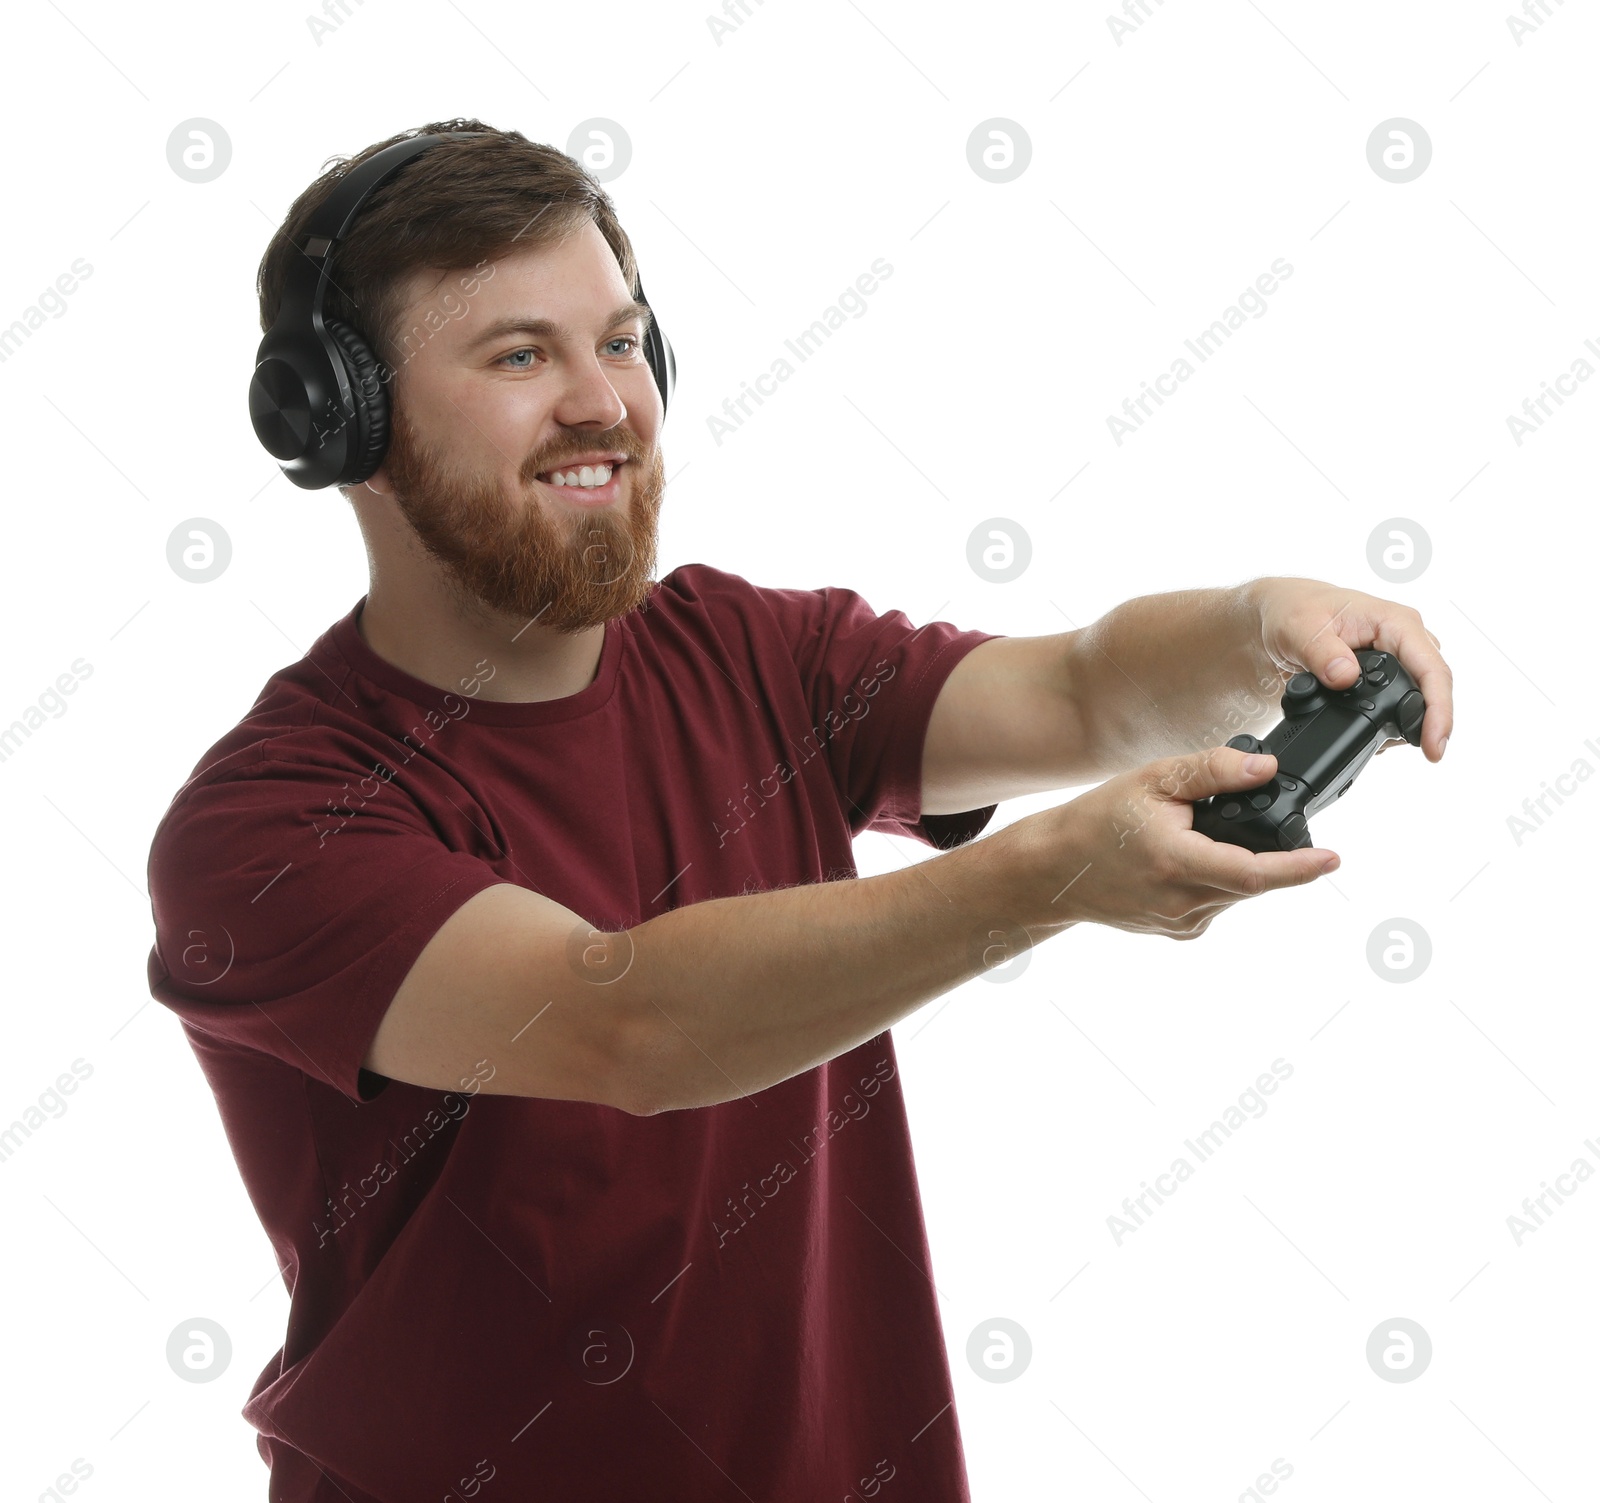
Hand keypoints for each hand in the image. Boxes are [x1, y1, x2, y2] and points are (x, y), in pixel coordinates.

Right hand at [1014, 745, 1336, 940]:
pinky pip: (1219, 902)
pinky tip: (1181, 861)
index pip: (1253, 873)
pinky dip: (1216, 878)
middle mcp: (1182, 902)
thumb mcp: (1152, 780)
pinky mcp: (1180, 931)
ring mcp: (1182, 923)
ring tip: (1190, 837)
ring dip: (1234, 862)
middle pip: (1251, 879)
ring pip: (1237, 891)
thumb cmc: (1098, 820)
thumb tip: (1266, 769)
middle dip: (1260, 849)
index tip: (1333, 858)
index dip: (1298, 868)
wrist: (1055, 870)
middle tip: (1224, 820)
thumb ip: (1212, 772)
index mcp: (1176, 862)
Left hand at [1248, 577, 1452, 760]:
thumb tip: (1345, 677)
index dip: (1438, 710)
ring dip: (1407, 725)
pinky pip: (1400, 704)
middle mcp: (1406, 641)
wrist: (1280, 614)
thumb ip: (1322, 653)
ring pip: (1420, 699)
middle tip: (1424, 755)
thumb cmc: (1295, 609)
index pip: (1432, 669)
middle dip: (1429, 724)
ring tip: (1380, 740)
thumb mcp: (1300, 628)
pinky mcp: (1387, 677)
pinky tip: (1373, 733)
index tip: (1434, 745)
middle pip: (1434, 689)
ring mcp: (1399, 660)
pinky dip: (1390, 722)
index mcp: (1396, 623)